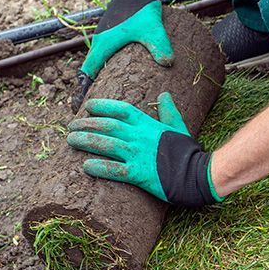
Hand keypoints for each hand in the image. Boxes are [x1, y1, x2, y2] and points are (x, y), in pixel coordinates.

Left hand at [66, 92, 222, 206]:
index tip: (88, 107)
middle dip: (86, 124)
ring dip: (85, 141)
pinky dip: (98, 167)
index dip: (102, 106)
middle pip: (107, 126)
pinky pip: (113, 170)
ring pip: (105, 145)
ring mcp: (138, 155)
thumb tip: (164, 95)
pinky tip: (85, 166)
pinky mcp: (138, 174)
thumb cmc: (188, 152)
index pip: (121, 110)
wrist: (198, 174)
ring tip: (70, 140)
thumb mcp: (180, 127)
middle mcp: (140, 137)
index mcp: (148, 124)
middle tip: (71, 126)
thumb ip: (169, 111)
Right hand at [75, 0, 173, 106]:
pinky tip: (114, 83)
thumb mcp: (152, 28)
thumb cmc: (142, 9)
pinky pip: (104, 59)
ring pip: (95, 67)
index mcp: (103, 46)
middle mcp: (100, 45)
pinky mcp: (112, 38)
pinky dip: (103, 72)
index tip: (77, 111)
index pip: (86, 75)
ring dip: (95, 83)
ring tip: (100, 104)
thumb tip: (168, 63)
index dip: (81, 93)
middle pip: (88, 75)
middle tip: (88, 116)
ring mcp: (105, 41)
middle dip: (87, 93)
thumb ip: (160, 45)